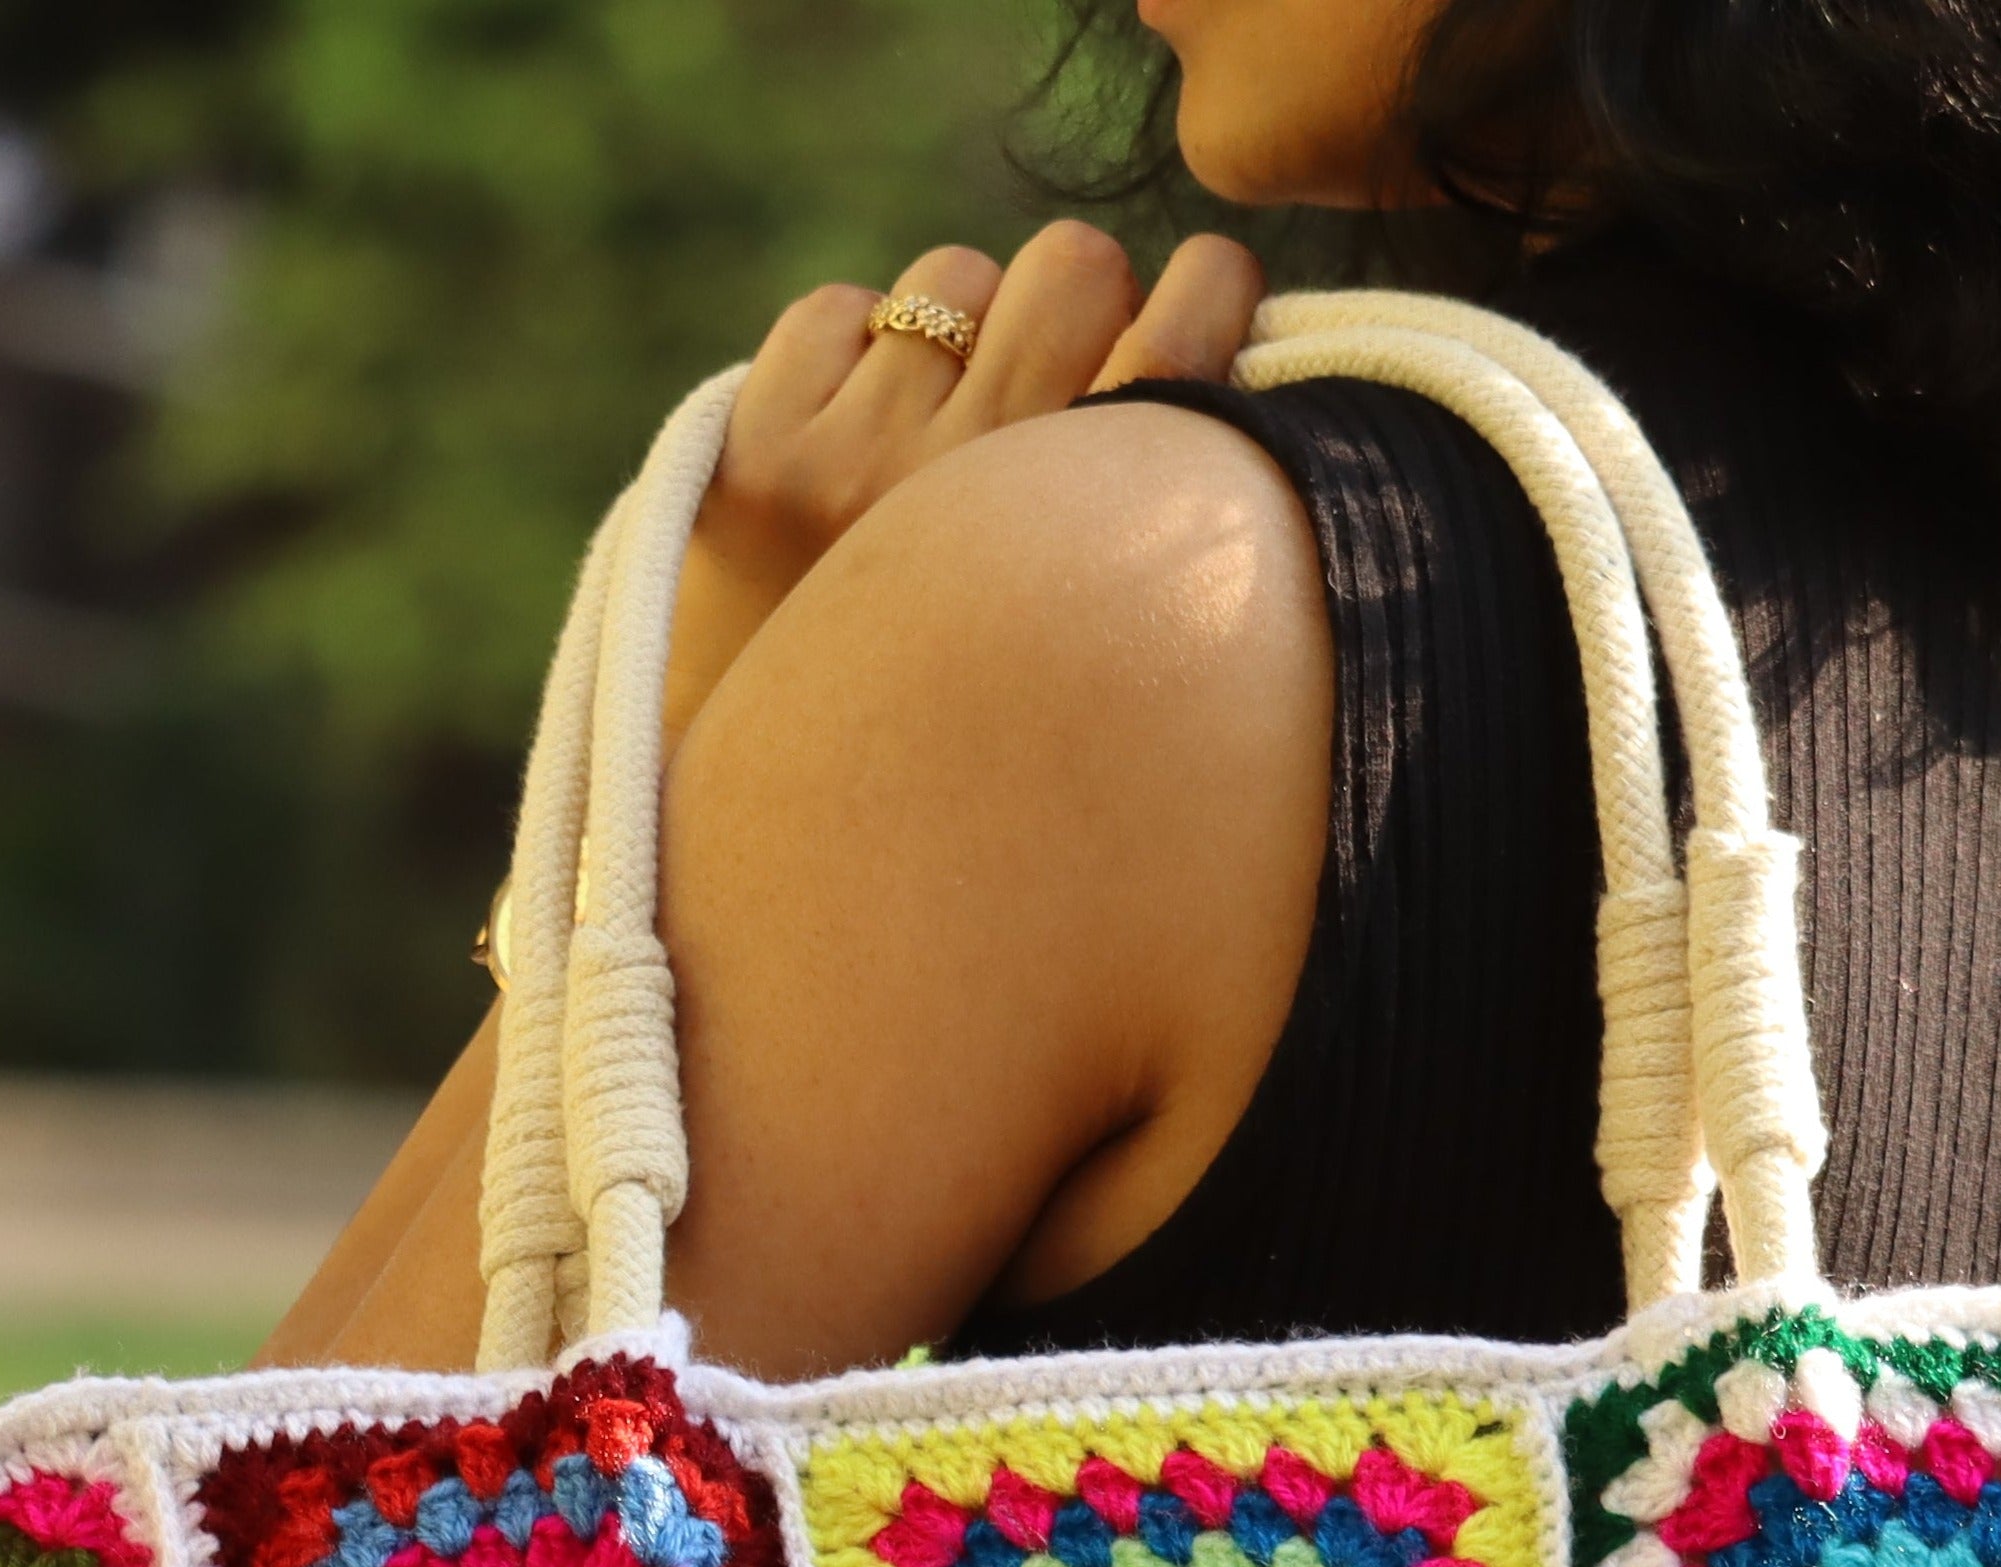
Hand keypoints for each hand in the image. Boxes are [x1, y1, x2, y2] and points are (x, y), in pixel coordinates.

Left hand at [661, 222, 1267, 738]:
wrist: (809, 867)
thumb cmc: (1007, 763)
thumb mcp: (1131, 677)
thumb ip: (1179, 536)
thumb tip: (1240, 375)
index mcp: (1099, 555)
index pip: (1192, 313)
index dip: (1208, 292)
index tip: (1201, 312)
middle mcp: (982, 490)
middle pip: (1075, 265)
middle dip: (1078, 308)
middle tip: (1061, 388)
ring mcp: (856, 464)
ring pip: (954, 279)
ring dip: (959, 342)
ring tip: (947, 452)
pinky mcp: (761, 451)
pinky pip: (841, 311)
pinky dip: (852, 367)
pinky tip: (859, 463)